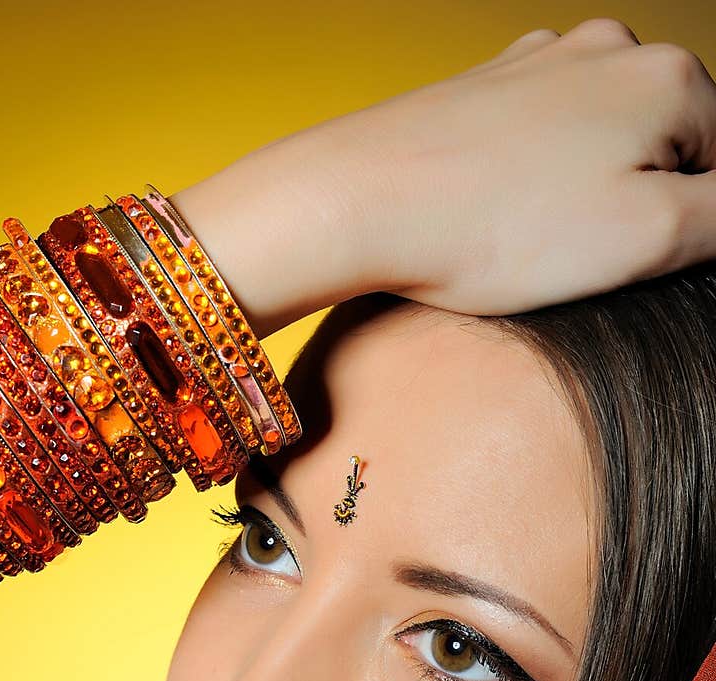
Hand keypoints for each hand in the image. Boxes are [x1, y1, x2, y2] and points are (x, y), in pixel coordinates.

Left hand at [287, 18, 715, 313]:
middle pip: (665, 149)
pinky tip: (500, 215)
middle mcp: (610, 51)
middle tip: (578, 258)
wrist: (364, 202)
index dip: (687, 231)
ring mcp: (542, 63)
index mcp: (670, 79)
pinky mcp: (488, 91)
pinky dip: (535, 181)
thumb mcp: (648, 239)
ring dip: (584, 196)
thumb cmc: (500, 229)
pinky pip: (542, 142)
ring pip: (602, 144)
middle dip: (636, 207)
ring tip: (533, 240)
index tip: (629, 263)